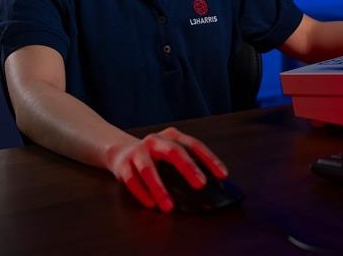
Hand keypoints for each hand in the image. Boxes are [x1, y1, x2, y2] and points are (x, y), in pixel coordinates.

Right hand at [107, 126, 228, 212]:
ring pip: (148, 169)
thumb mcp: (169, 153)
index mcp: (172, 136)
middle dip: (188, 168)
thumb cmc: (153, 156)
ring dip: (159, 189)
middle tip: (200, 185)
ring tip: (169, 206)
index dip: (209, 159)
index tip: (222, 175)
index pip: (194, 145)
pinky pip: (132, 180)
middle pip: (173, 152)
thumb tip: (207, 187)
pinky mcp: (123, 165)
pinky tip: (151, 204)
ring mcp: (138, 151)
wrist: (119, 150)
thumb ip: (185, 165)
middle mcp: (155, 141)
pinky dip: (142, 193)